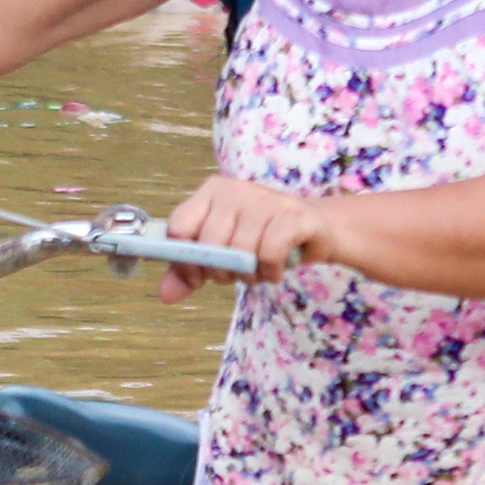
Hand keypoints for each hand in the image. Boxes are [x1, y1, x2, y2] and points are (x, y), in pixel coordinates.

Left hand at [158, 172, 317, 302]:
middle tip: (238, 272)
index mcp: (212, 192)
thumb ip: (191, 270)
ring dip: (249, 276)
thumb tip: (164, 294)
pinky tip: (275, 270)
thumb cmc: (265, 237)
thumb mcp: (223, 252)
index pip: (178, 227)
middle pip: (209, 246)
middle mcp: (235, 189)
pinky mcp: (292, 215)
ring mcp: (265, 199)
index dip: (185, 261)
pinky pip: (268, 254)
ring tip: (260, 269)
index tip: (200, 275)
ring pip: (239, 253)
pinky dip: (270, 272)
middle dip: (221, 273)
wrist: (319, 227)